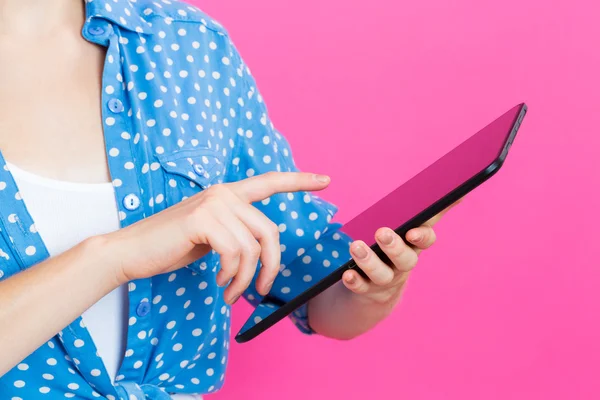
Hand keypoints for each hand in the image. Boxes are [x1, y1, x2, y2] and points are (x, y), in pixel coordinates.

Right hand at [102, 172, 330, 303]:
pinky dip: (231, 276)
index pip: (269, 182)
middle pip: (270, 231)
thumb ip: (236, 233)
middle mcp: (223, 193)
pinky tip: (219, 283)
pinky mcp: (202, 220)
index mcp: (227, 195)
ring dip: (245, 279)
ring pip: (253, 248)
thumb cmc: (171, 247)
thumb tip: (261, 252)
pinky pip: (235, 254)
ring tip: (230, 291)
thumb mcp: (212, 237)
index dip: (299, 180)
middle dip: (271, 266)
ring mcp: (213, 204)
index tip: (325, 180)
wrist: (131, 252)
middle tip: (259, 289)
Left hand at [341, 199, 461, 304]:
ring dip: (369, 261)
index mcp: (414, 244)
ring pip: (381, 274)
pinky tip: (347, 274)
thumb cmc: (396, 246)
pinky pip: (361, 287)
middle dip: (394, 246)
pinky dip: (354, 281)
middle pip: (405, 259)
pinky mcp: (367, 289)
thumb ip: (431, 210)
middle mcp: (403, 263)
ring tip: (356, 246)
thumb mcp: (412, 227)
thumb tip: (459, 191)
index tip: (412, 231)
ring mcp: (386, 278)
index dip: (421, 237)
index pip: (425, 240)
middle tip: (381, 233)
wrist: (378, 286)